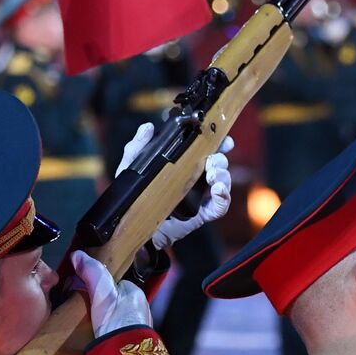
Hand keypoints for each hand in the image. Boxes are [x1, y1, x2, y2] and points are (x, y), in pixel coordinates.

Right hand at [71, 250, 151, 334]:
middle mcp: (140, 309)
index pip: (115, 282)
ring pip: (115, 315)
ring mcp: (136, 326)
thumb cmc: (116, 320)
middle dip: (100, 302)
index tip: (83, 288)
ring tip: (86, 321)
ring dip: (103, 317)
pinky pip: (115, 330)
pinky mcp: (129, 342)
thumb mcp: (103, 292)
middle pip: (115, 299)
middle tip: (82, 306)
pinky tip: (95, 334)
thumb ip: (92, 272)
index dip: (99, 284)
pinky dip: (105, 330)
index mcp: (136, 294)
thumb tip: (78, 254)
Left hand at [117, 123, 233, 250]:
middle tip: (213, 160)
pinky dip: (224, 196)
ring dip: (223, 175)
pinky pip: (221, 206)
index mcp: (184, 165)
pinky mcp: (202, 214)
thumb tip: (147, 128)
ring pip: (223, 182)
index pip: (206, 151)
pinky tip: (218, 190)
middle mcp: (196, 179)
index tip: (224, 139)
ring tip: (213, 175)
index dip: (218, 143)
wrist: (132, 227)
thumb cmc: (134, 197)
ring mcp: (201, 197)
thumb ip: (137, 148)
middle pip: (219, 164)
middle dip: (220, 159)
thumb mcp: (131, 168)